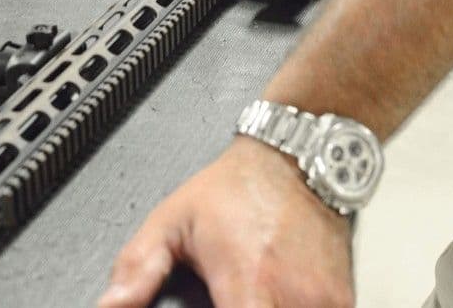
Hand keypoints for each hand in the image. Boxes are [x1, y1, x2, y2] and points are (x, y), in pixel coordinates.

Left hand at [98, 137, 353, 307]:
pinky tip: (280, 301)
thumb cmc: (242, 187)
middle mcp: (292, 297)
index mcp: (248, 282)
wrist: (298, 158)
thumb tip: (110, 303)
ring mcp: (323, 301)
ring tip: (255, 298)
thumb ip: (139, 266)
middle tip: (233, 300)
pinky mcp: (342, 300)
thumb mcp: (174, 219)